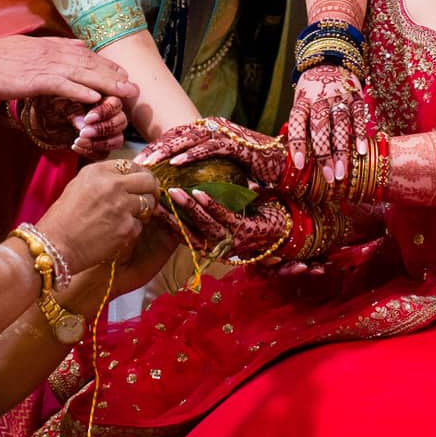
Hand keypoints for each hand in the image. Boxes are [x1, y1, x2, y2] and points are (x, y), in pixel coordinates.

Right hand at [0, 35, 139, 105]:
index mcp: (51, 47)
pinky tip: (95, 98)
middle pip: (90, 64)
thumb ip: (54, 49)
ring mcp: (45, 66)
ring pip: (83, 74)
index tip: (123, 73)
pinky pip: (63, 86)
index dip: (106, 65)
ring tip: (125, 92)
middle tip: (135, 87)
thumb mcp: (29, 49)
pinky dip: (80, 91)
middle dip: (114, 76)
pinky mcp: (35, 80)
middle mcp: (53, 53)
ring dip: (106, 83)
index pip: (85, 55)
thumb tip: (79, 46)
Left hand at [24, 95, 128, 158]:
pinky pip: (104, 153)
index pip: (115, 103)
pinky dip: (90, 151)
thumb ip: (75, 97)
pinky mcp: (98, 147)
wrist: (36, 116)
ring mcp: (105, 132)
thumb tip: (89, 110)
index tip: (88, 118)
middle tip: (83, 131)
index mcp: (103, 95)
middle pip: (121, 122)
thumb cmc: (50, 99)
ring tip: (78, 140)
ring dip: (99, 142)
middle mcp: (109, 114)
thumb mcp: (59, 94)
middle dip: (103, 128)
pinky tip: (75, 146)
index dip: (105, 111)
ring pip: (118, 140)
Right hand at [35, 159, 157, 273]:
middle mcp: (113, 184)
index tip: (141, 183)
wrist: (55, 244)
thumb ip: (104, 179)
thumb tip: (127, 178)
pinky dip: (132, 228)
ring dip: (143, 210)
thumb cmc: (63, 217)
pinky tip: (116, 232)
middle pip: (148, 180)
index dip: (140, 175)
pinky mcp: (126, 228)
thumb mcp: (79, 185)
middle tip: (148, 197)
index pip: (132, 165)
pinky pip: (140, 224)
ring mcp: (122, 206)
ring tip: (128, 216)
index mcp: (98, 171)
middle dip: (151, 189)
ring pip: (148, 202)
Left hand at [138, 120, 287, 186]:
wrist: (285, 165)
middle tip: (137, 162)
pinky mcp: (238, 144)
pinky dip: (192, 154)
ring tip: (151, 162)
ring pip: (190, 138)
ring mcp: (227, 134)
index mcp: (209, 130)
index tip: (139, 160)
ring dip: (169, 150)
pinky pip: (210, 147)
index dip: (157, 147)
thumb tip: (179, 178)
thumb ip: (203, 167)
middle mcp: (216, 127)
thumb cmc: (254, 168)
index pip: (176, 135)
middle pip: (178, 134)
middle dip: (156, 148)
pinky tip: (176, 164)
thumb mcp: (222, 168)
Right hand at [165, 188, 290, 260]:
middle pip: (187, 233)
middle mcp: (218, 246)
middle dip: (169, 216)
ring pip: (204, 225)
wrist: (288, 229)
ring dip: (188, 208)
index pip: (180, 234)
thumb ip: (207, 210)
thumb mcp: (226, 216)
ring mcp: (232, 239)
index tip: (147, 205)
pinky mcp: (246, 230)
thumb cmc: (252, 218)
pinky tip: (199, 192)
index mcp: (210, 244)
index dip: (163, 221)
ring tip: (173, 191)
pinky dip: (211, 205)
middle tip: (153, 199)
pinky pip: (225, 217)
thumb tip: (181, 190)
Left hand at [286, 66, 371, 181]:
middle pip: (320, 129)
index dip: (297, 145)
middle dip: (324, 155)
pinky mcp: (356, 96)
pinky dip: (361, 134)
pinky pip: (359, 116)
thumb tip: (299, 160)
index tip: (300, 165)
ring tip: (343, 172)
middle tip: (330, 177)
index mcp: (302, 102)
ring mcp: (339, 97)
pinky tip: (362, 151)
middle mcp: (319, 100)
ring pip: (340, 125)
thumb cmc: (311, 92)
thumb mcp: (300, 103)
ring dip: (342, 151)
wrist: (329, 60)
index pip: (296, 123)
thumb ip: (301, 127)